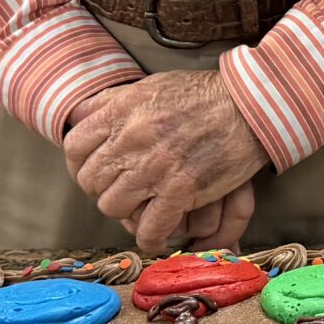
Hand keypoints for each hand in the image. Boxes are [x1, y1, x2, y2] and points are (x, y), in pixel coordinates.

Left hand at [62, 70, 268, 255]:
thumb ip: (113, 101)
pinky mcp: (181, 190)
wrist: (249, 105)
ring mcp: (155, 166)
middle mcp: (132, 138)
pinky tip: (157, 236)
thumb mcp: (149, 85)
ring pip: (113, 206)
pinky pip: (150, 228)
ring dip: (124, 212)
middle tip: (120, 192)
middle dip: (101, 190)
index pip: (74, 147)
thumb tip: (81, 115)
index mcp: (121, 111)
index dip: (78, 165)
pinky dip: (150, 238)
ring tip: (140, 209)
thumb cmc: (202, 94)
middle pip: (91, 181)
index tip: (91, 173)